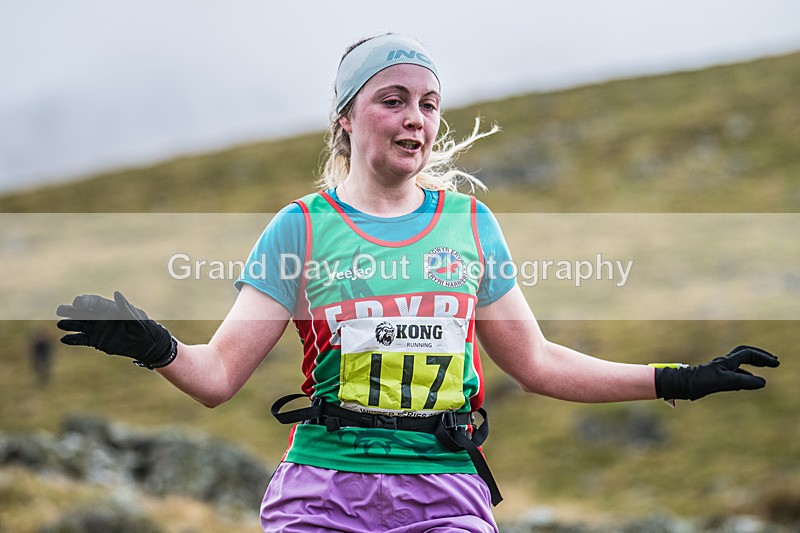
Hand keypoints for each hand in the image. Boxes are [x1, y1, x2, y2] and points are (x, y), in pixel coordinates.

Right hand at [56, 291, 175, 368]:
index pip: (93, 302)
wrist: (145, 343)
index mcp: (109, 308)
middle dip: (71, 310)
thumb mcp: (135, 316)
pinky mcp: (96, 341)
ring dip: (69, 324)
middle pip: (82, 312)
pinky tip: (64, 339)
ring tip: (60, 324)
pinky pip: (82, 339)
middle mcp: (100, 317)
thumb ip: (125, 307)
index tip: (78, 303)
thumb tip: (117, 293)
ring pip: (79, 325)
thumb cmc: (142, 326)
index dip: (84, 301)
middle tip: (60, 310)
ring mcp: (97, 329)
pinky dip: (73, 339)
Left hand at [655, 345, 779, 400]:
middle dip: (760, 356)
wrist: (681, 384)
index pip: (749, 354)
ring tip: (765, 368)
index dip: (763, 357)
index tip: (776, 363)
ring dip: (753, 364)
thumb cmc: (700, 381)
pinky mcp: (715, 378)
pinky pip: (734, 374)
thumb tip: (763, 382)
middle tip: (773, 360)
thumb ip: (744, 382)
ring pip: (740, 364)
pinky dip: (744, 376)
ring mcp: (720, 370)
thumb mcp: (725, 382)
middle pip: (745, 354)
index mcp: (727, 361)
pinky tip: (748, 382)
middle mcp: (724, 363)